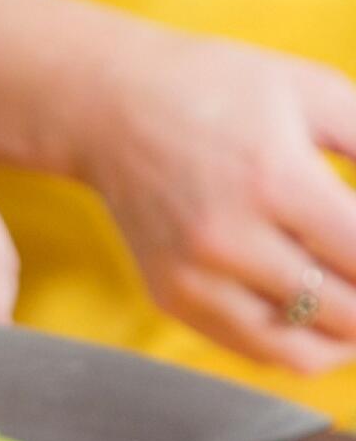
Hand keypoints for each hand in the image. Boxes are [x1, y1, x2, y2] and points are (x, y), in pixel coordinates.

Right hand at [78, 28, 355, 372]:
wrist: (109, 108)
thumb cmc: (221, 89)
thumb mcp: (319, 95)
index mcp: (274, 181)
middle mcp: (228, 241)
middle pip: (346, 313)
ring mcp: (193, 277)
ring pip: (302, 351)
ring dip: (352, 337)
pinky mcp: (171, 297)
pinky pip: (256, 349)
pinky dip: (303, 343)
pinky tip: (325, 312)